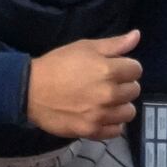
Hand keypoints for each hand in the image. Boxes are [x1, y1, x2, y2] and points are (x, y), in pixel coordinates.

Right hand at [26, 30, 141, 139]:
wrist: (29, 90)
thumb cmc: (58, 65)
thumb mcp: (85, 47)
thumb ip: (114, 44)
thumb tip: (137, 35)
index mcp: (108, 70)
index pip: (136, 70)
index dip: (126, 67)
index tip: (114, 68)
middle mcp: (108, 94)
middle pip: (134, 90)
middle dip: (124, 85)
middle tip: (107, 84)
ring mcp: (100, 115)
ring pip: (129, 112)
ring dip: (121, 106)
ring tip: (106, 101)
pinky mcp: (91, 131)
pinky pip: (116, 131)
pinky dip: (112, 124)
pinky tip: (102, 116)